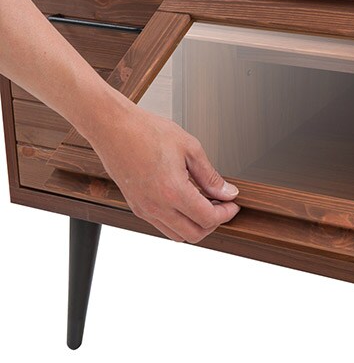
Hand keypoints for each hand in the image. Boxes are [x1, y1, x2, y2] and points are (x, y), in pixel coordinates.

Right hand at [87, 105, 240, 242]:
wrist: (112, 127)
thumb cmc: (147, 131)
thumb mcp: (190, 148)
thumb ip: (210, 176)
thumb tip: (227, 192)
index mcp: (173, 192)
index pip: (208, 219)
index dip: (226, 214)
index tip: (232, 204)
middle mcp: (156, 206)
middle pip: (194, 235)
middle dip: (213, 223)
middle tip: (221, 205)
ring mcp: (144, 209)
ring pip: (177, 235)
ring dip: (195, 225)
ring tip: (203, 203)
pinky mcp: (136, 206)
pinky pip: (162, 226)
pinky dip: (178, 221)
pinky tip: (185, 201)